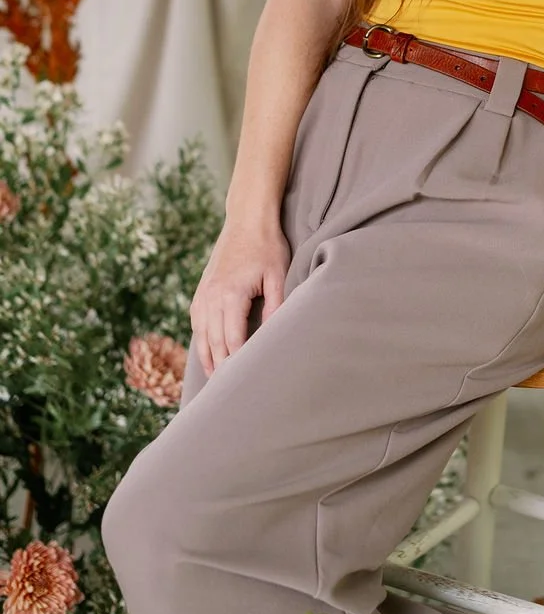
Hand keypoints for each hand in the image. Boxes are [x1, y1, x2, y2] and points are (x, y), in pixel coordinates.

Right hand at [190, 221, 291, 377]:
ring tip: (216, 381)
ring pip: (202, 335)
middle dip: (221, 367)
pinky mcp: (201, 290)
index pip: (232, 340)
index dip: (238, 362)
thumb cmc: (267, 247)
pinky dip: (201, 340)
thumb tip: (274, 335)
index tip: (245, 381)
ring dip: (208, 358)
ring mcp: (203, 293)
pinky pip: (197, 322)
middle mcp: (212, 297)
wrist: (247, 220)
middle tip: (228, 393)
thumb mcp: (278, 275)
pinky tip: (208, 352)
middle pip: (214, 342)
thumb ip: (276, 305)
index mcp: (231, 295)